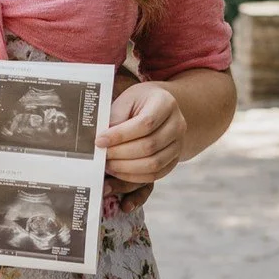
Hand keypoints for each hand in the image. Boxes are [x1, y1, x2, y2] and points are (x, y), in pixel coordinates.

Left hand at [98, 79, 185, 197]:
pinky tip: (119, 171)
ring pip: (153, 163)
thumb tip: (102, 142)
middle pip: (150, 146)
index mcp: (165, 103)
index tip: (100, 140)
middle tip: (102, 155)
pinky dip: (135, 177)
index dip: (120, 135)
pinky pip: (155, 174)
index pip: (145, 123)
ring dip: (126, 168)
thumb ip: (116, 118)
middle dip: (121, 153)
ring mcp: (178, 144)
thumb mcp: (126, 101)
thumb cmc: (137, 104)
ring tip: (108, 164)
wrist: (156, 109)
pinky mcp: (174, 160)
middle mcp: (177, 124)